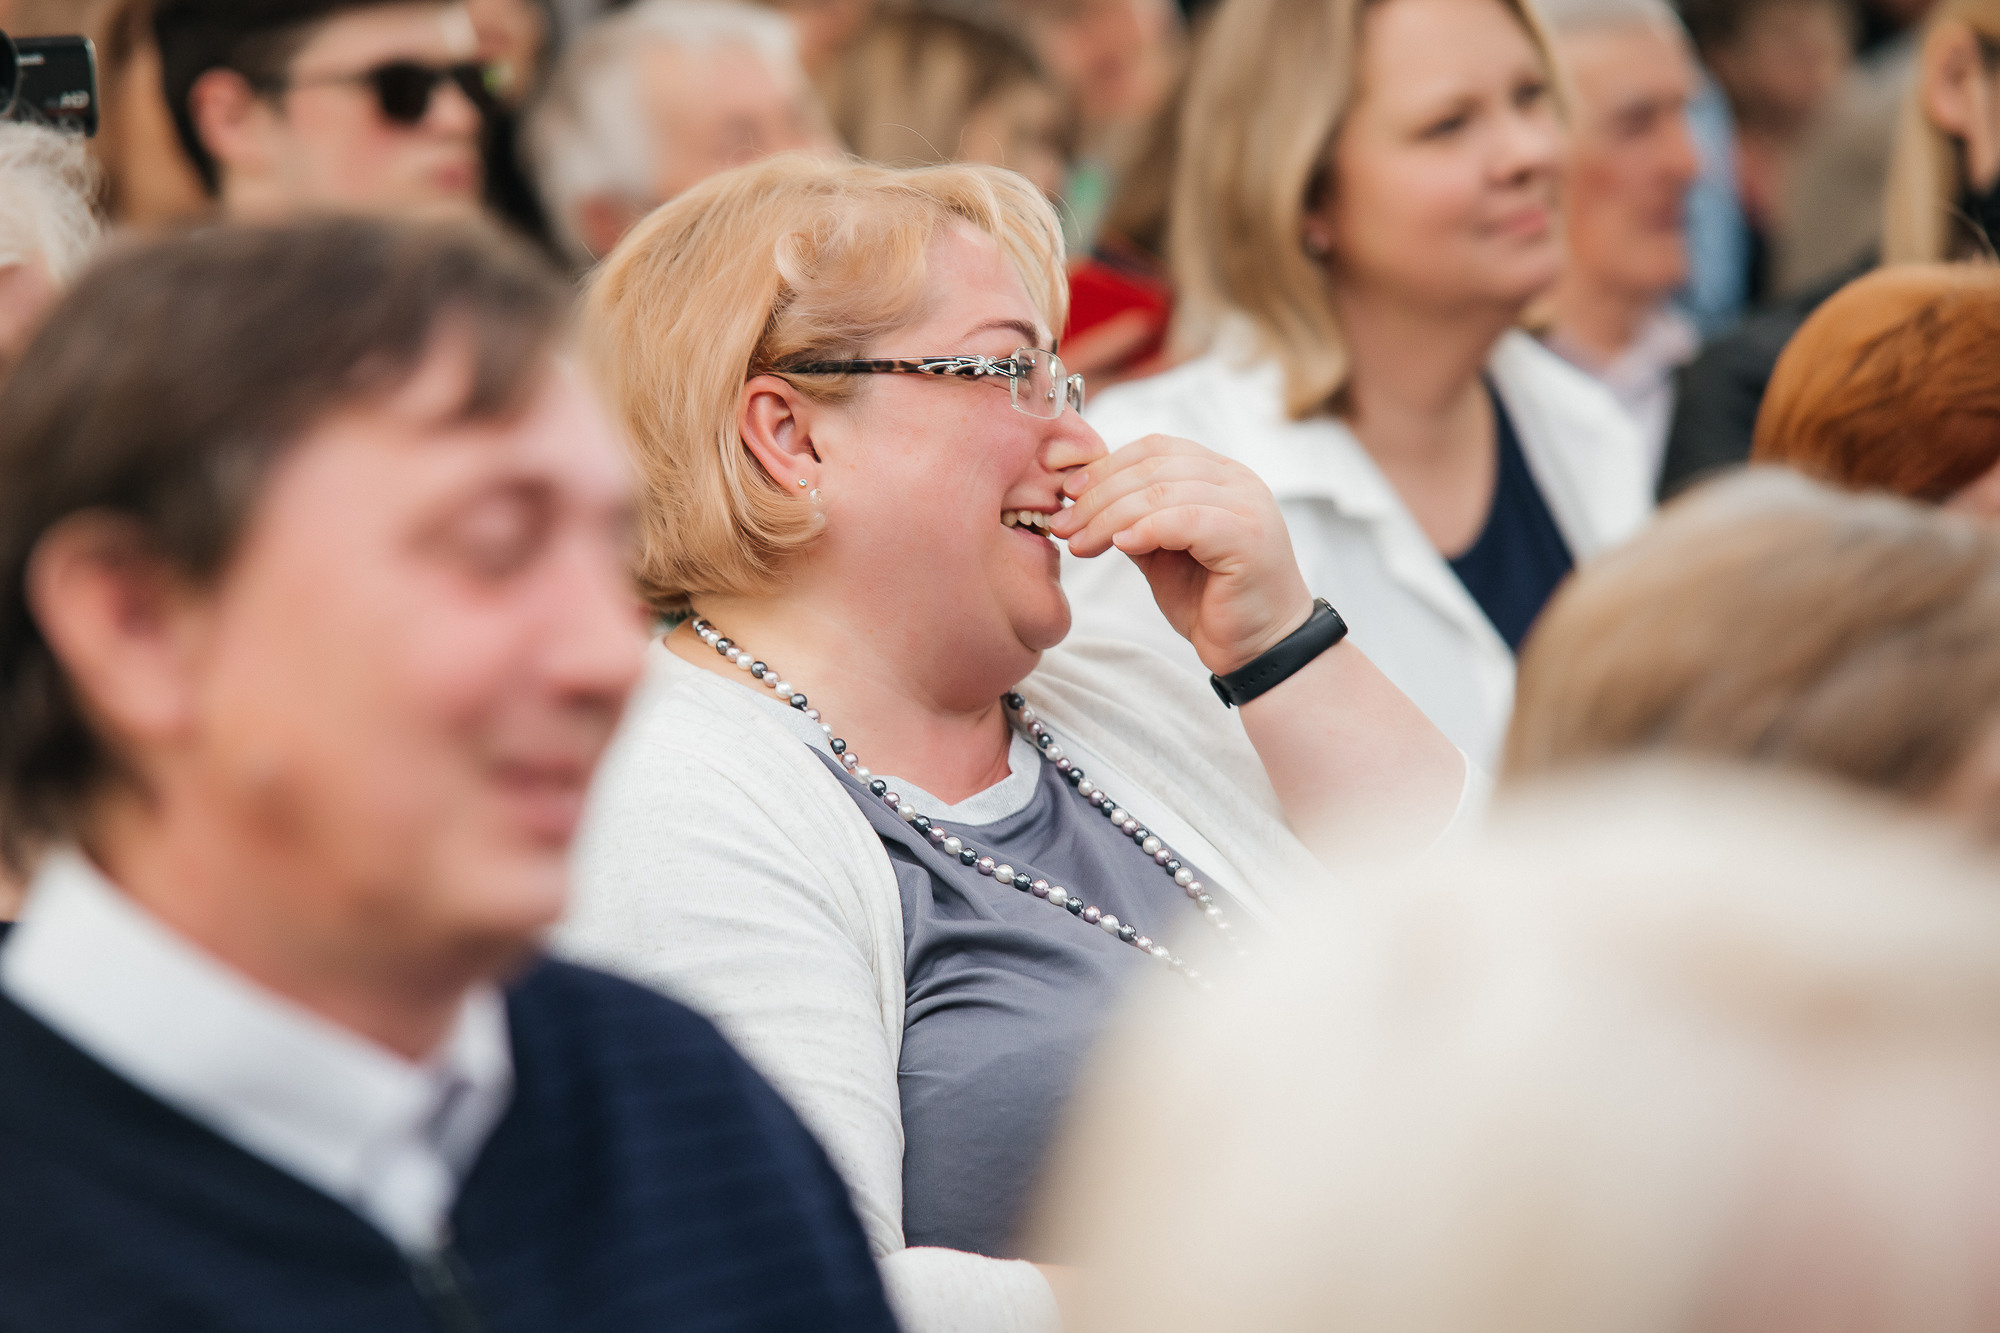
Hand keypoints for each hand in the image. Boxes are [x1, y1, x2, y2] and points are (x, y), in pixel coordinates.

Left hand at [1052, 433, 1313, 675]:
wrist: (1258, 648)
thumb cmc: (1211, 601)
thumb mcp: (1161, 552)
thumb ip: (1134, 520)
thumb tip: (1082, 499)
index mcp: (1219, 474)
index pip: (1155, 449)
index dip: (1105, 466)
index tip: (1068, 494)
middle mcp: (1237, 480)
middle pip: (1153, 467)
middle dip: (1098, 496)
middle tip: (1063, 525)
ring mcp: (1247, 505)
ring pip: (1163, 492)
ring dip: (1111, 516)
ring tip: (1080, 543)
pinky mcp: (1248, 536)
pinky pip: (1186, 519)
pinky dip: (1146, 530)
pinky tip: (1120, 547)